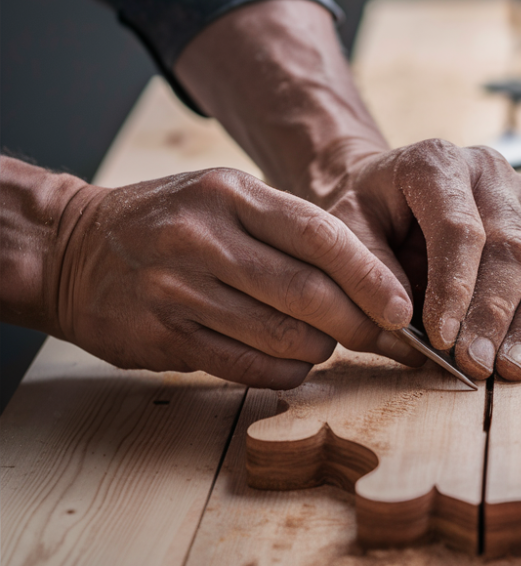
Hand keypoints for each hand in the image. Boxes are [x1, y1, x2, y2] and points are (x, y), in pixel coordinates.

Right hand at [53, 168, 423, 387]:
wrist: (74, 250)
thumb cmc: (172, 222)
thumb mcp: (226, 198)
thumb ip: (290, 231)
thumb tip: (370, 282)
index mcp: (230, 194)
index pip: (320, 235)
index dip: (369, 276)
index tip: (400, 305)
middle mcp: (203, 238)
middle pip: (307, 293)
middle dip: (357, 323)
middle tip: (378, 335)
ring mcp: (179, 289)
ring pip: (282, 337)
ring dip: (321, 349)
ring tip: (326, 343)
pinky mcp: (165, 336)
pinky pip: (247, 367)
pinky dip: (284, 371)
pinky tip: (292, 363)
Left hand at [327, 139, 520, 381]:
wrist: (392, 192)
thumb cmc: (369, 216)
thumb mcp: (344, 233)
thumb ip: (367, 273)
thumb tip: (402, 321)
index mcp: (437, 163)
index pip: (458, 228)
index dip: (454, 288)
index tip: (443, 340)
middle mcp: (492, 171)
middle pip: (513, 245)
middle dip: (496, 314)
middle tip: (478, 365)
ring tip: (513, 368)